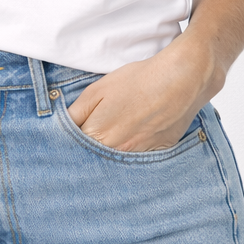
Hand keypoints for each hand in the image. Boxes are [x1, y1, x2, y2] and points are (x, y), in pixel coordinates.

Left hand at [67, 36, 222, 152]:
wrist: (179, 80)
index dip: (70, 143)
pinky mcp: (157, 154)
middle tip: (91, 138)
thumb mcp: (96, 91)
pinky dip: (131, 154)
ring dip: (110, 154)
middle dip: (87, 152)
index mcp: (98, 135)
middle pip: (93, 159)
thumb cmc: (137, 81)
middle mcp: (117, 152)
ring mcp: (138, 156)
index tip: (69, 138)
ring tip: (115, 136)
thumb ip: (75, 113)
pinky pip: (137, 161)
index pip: (73, 149)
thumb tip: (63, 128)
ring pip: (115, 162)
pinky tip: (134, 139)